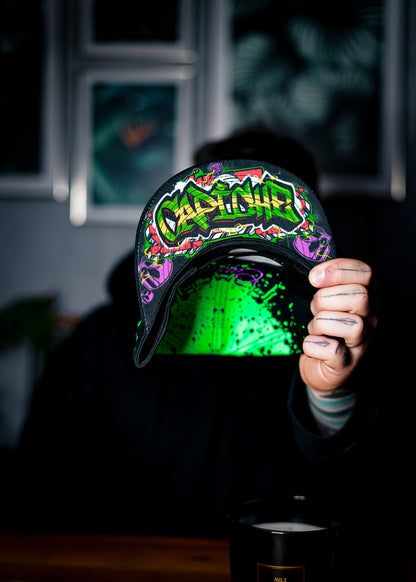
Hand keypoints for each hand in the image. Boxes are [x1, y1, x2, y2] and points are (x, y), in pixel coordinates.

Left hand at [299, 258, 376, 391]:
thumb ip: (324, 287)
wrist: (320, 370)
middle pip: (360, 296)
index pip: (365, 273)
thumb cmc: (322, 334)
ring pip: (350, 323)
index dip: (339, 270)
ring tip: (315, 329)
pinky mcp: (345, 364)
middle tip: (314, 309)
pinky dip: (313, 345)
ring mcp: (359, 344)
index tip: (315, 277)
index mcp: (362, 300)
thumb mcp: (323, 304)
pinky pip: (331, 350)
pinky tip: (311, 345)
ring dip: (321, 323)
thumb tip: (317, 274)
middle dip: (326, 298)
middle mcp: (367, 320)